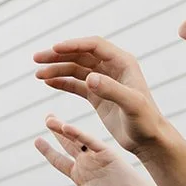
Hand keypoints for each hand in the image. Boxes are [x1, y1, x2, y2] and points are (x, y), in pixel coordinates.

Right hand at [33, 37, 163, 155]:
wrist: (149, 139)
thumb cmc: (145, 121)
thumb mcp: (131, 105)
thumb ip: (111, 90)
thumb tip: (89, 77)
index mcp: (123, 63)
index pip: (94, 46)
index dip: (73, 45)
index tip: (53, 49)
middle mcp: (112, 68)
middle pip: (81, 54)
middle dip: (58, 56)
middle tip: (36, 59)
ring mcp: (104, 81)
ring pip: (76, 69)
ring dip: (57, 69)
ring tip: (38, 74)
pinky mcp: (98, 95)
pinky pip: (76, 84)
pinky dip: (62, 82)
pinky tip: (48, 82)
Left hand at [36, 114, 158, 185]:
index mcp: (80, 176)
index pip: (60, 161)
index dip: (48, 151)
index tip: (37, 140)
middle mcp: (87, 163)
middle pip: (67, 144)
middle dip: (56, 132)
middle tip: (47, 118)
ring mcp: (96, 157)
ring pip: (76, 140)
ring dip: (63, 129)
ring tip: (49, 119)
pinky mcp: (107, 153)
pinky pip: (90, 142)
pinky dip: (79, 134)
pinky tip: (66, 128)